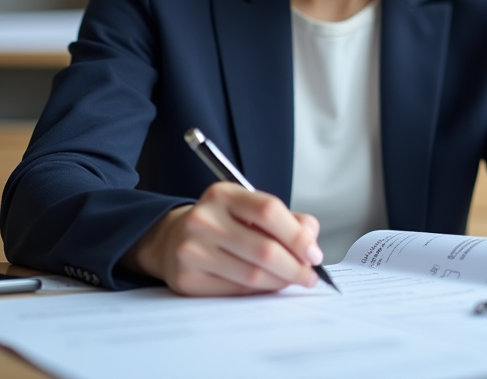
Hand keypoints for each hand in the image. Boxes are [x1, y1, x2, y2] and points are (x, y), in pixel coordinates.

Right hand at [125, 183, 322, 295]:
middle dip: (295, 267)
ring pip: (252, 275)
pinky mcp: (186, 279)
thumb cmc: (222, 224)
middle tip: (309, 276)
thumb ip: (286, 220)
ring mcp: (191, 250)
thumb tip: (311, 242)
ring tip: (291, 281)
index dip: (298, 236)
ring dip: (280, 282)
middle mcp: (203, 219)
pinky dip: (258, 292)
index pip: (269, 211)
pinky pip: (236, 291)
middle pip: (264, 248)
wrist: (172, 239)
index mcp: (223, 194)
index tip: (314, 254)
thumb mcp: (250, 209)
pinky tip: (265, 286)